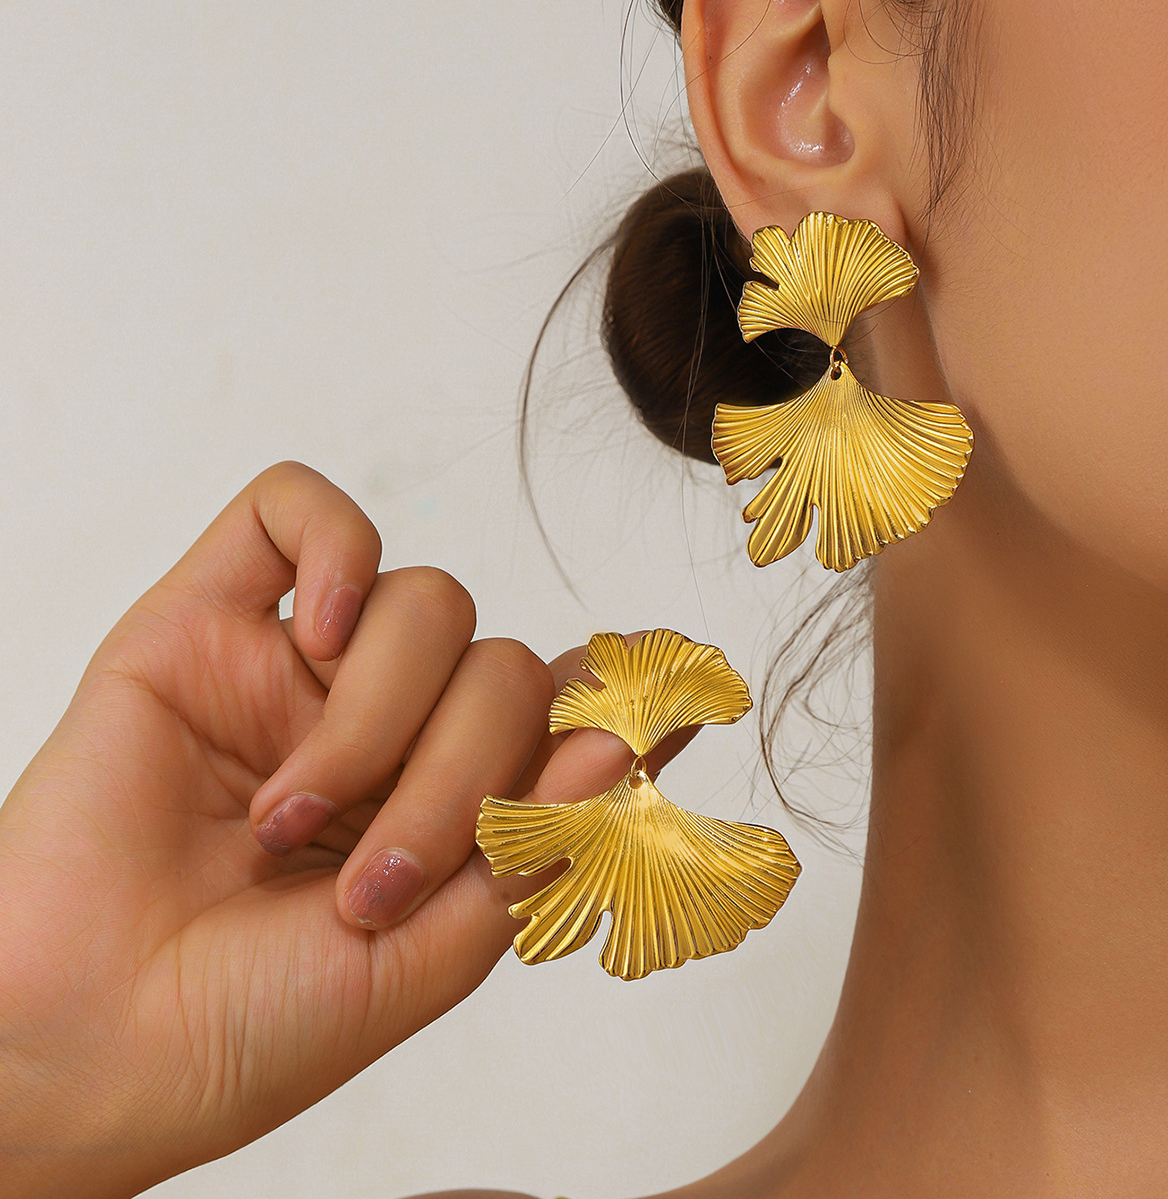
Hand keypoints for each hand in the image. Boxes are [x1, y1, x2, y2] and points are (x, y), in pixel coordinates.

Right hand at [0, 463, 635, 1198]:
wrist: (87, 1044)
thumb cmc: (255, 1022)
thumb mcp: (439, 952)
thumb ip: (542, 840)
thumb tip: (634, 740)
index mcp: (451, 798)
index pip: (564, 708)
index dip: (626, 695)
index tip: (691, 691)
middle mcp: (389, 723)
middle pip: (504, 663)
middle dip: (464, 769)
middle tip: (379, 875)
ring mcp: (301, 668)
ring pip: (429, 600)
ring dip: (382, 716)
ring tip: (298, 816)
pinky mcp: (207, 620)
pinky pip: (299, 512)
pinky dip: (342, 556)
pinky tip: (323, 642)